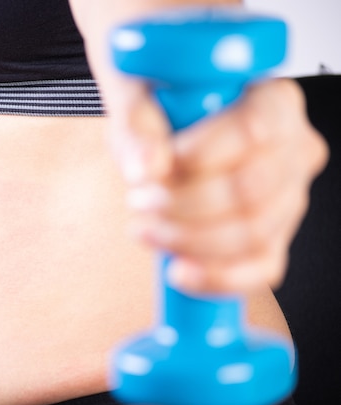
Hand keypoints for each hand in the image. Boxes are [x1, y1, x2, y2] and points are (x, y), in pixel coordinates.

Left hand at [112, 78, 327, 293]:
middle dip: (184, 206)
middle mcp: (293, 148)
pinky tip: (179, 271)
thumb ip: (137, 127)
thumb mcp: (138, 100)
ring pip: (255, 233)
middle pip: (253, 191)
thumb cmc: (160, 107)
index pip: (255, 131)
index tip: (155, 170)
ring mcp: (290, 195)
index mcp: (272, 100)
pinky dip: (217, 277)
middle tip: (139, 201)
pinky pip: (262, 269)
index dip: (201, 158)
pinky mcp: (275, 234)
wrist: (162, 121)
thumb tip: (146, 168)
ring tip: (146, 228)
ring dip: (189, 240)